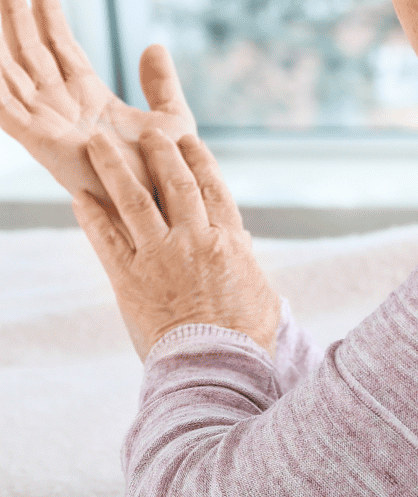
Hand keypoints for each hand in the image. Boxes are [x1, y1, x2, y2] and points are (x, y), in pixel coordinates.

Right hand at [0, 0, 196, 225]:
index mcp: (88, 97)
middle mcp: (60, 106)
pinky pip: (4, 107)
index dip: (48, 12)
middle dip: (14, 10)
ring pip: (13, 66)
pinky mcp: (38, 141)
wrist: (165, 202)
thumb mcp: (171, 116)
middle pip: (30, 48)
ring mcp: (46, 122)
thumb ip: (161, 82)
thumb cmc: (169, 172)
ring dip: (1, 32)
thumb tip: (152, 45)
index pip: (60, 45)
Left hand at [72, 129, 278, 361]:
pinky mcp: (129, 278)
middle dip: (160, 152)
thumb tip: (241, 242)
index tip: (187, 139)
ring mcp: (160, 256)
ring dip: (115, 169)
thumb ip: (246, 260)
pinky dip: (91, 215)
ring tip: (99, 144)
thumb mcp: (259, 290)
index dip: (199, 159)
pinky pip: (106, 238)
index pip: (213, 186)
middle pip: (175, 183)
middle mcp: (195, 240)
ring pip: (134, 200)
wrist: (216, 365)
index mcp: (229, 240)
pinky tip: (79, 195)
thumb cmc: (245, 334)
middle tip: (148, 132)